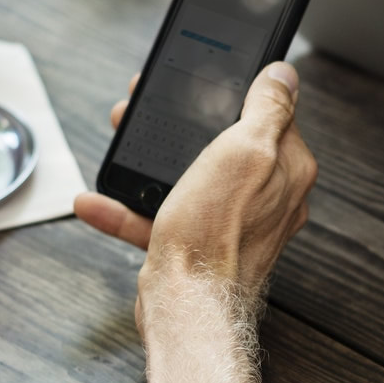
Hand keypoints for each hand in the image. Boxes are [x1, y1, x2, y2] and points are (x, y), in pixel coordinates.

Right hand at [75, 64, 318, 325]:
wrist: (188, 307)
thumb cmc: (218, 234)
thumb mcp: (245, 151)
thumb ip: (268, 109)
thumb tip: (284, 75)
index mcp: (286, 170)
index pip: (270, 116)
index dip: (234, 93)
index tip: (204, 81)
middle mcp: (265, 198)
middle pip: (222, 144)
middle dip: (182, 124)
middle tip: (148, 106)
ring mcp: (229, 223)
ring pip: (186, 177)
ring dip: (147, 159)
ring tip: (119, 139)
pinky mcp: (196, 245)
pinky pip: (159, 217)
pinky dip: (126, 207)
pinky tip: (97, 200)